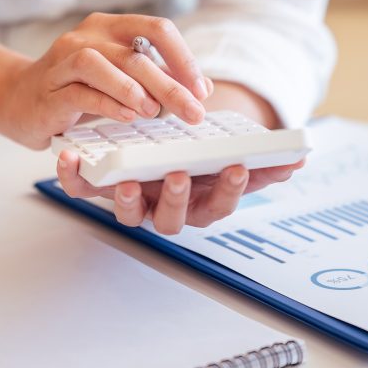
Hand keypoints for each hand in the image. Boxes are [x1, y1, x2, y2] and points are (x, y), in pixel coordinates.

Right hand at [0, 12, 212, 148]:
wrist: (18, 100)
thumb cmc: (77, 90)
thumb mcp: (122, 81)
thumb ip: (158, 80)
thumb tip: (202, 89)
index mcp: (110, 28)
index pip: (157, 29)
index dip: (184, 58)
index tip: (201, 91)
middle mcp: (87, 36)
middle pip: (136, 53)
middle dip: (171, 84)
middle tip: (194, 111)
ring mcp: (63, 60)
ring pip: (103, 63)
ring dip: (134, 89)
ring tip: (154, 112)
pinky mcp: (49, 89)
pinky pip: (79, 91)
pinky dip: (107, 103)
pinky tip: (127, 117)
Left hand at [57, 149, 303, 233]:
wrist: (159, 148)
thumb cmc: (197, 157)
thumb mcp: (226, 154)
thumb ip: (259, 159)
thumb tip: (298, 160)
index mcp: (200, 201)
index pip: (220, 205)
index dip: (230, 191)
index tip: (237, 167)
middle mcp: (167, 207)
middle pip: (175, 219)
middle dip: (180, 199)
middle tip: (180, 176)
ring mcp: (135, 202)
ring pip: (132, 215)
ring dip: (130, 201)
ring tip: (129, 182)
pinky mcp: (103, 189)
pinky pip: (86, 191)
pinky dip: (74, 178)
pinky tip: (68, 158)